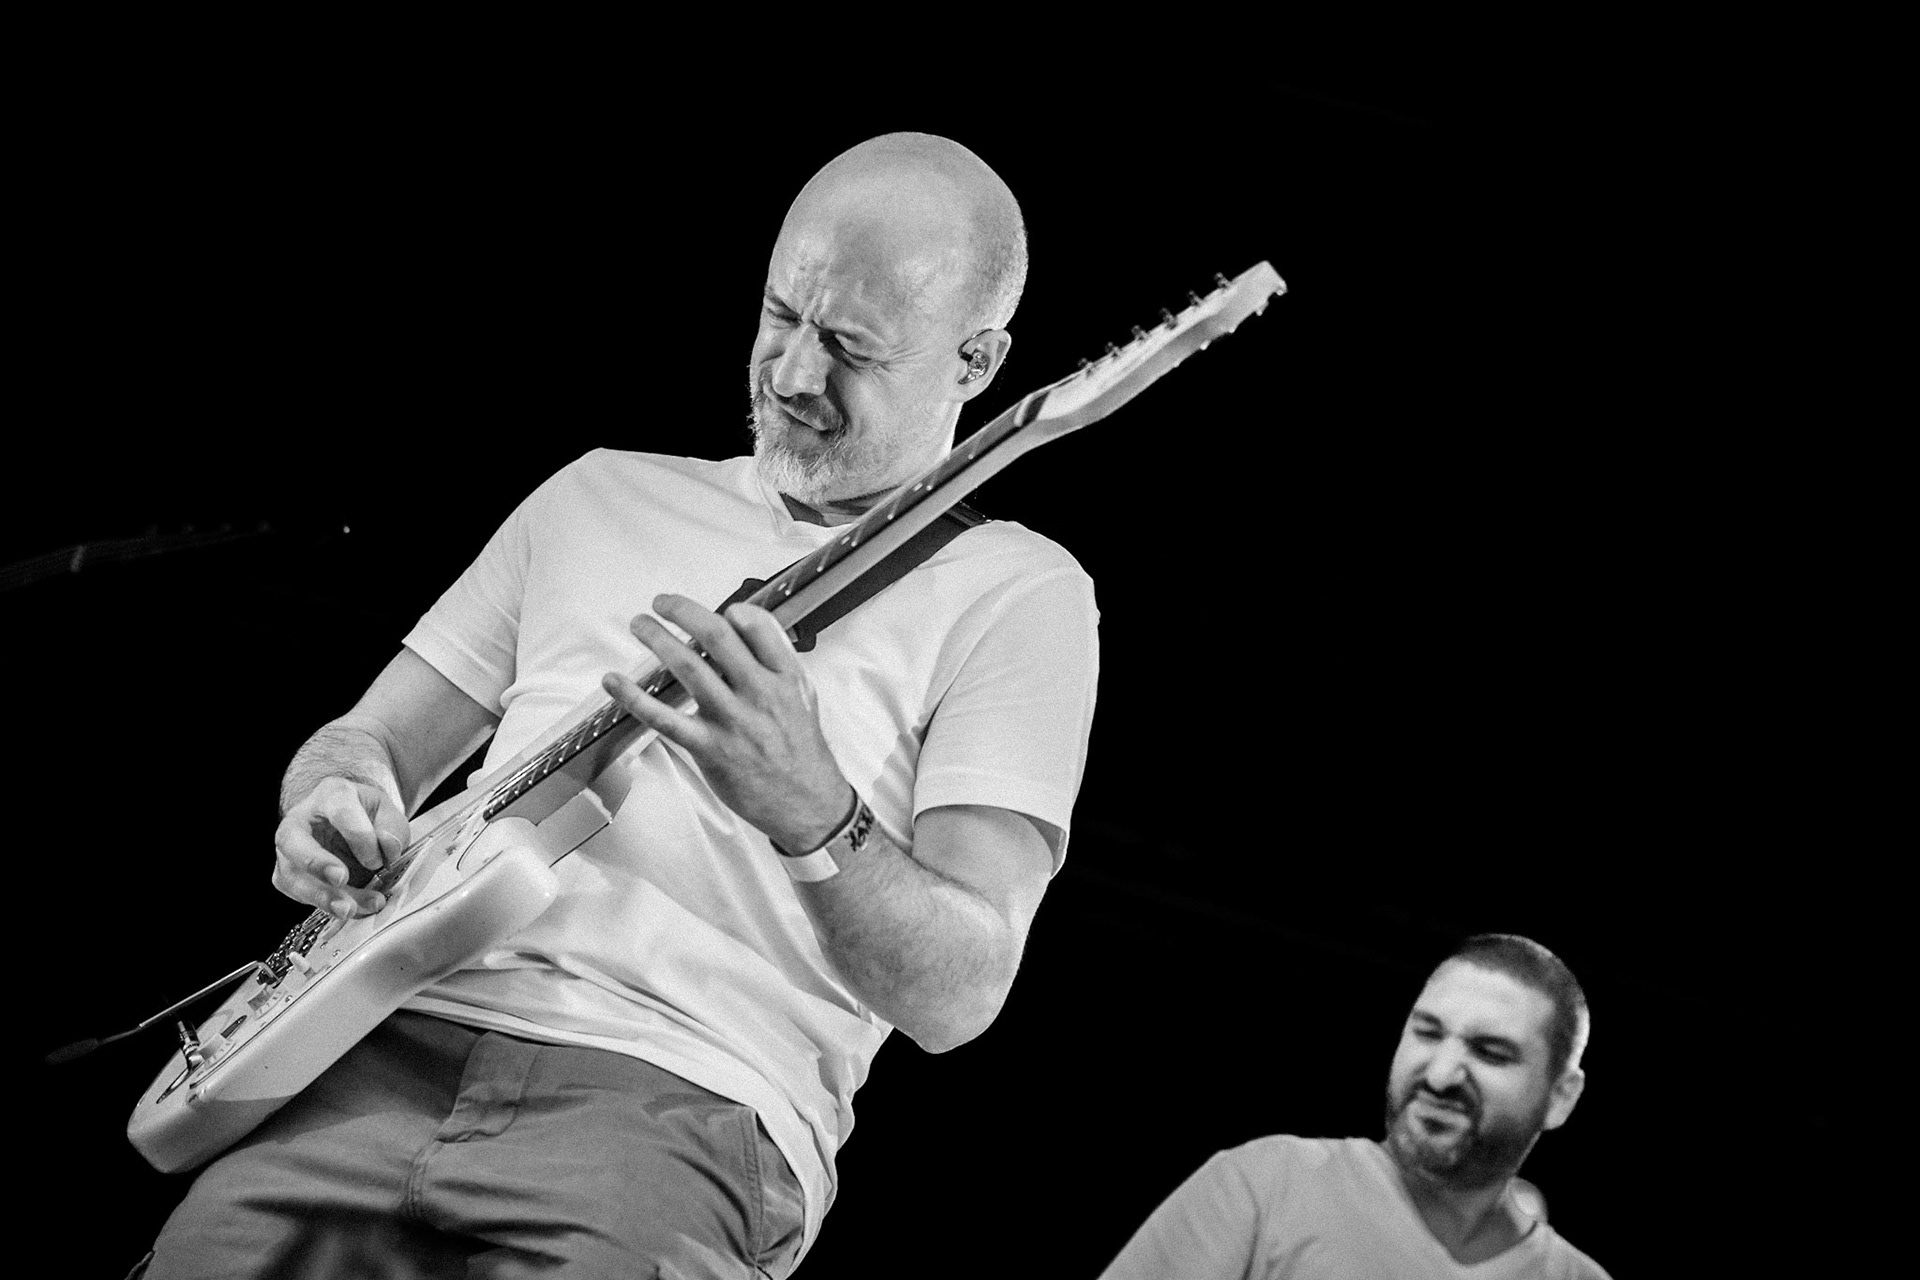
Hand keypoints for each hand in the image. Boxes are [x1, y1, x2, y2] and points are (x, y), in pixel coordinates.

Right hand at [271, 777, 407, 916]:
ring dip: (321, 895)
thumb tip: (388, 848)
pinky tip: (347, 910)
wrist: (346, 825)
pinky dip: (321, 905)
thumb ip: (392, 828)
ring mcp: (287, 849)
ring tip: (350, 909)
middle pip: (293, 840)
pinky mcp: (285, 874)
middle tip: (342, 879)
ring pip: (292, 874)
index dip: (360, 837)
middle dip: (317, 862)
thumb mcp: (387, 812)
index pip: (341, 811)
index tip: (378, 860)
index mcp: (331, 794)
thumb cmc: (366, 816)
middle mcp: (299, 819)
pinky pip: (296, 892)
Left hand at [603, 595, 853, 850]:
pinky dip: (633, 696)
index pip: (756, 625)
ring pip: (687, 668)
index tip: (717, 611)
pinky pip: (664, 718)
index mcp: (785, 677)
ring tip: (639, 625)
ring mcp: (733, 720)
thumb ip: (776, 660)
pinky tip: (614, 681)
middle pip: (716, 636)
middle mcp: (760, 693)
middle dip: (682, 611)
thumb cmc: (800, 749)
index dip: (731, 610)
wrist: (806, 802)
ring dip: (657, 639)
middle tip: (661, 603)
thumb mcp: (802, 695)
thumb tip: (745, 627)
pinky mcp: (709, 748)